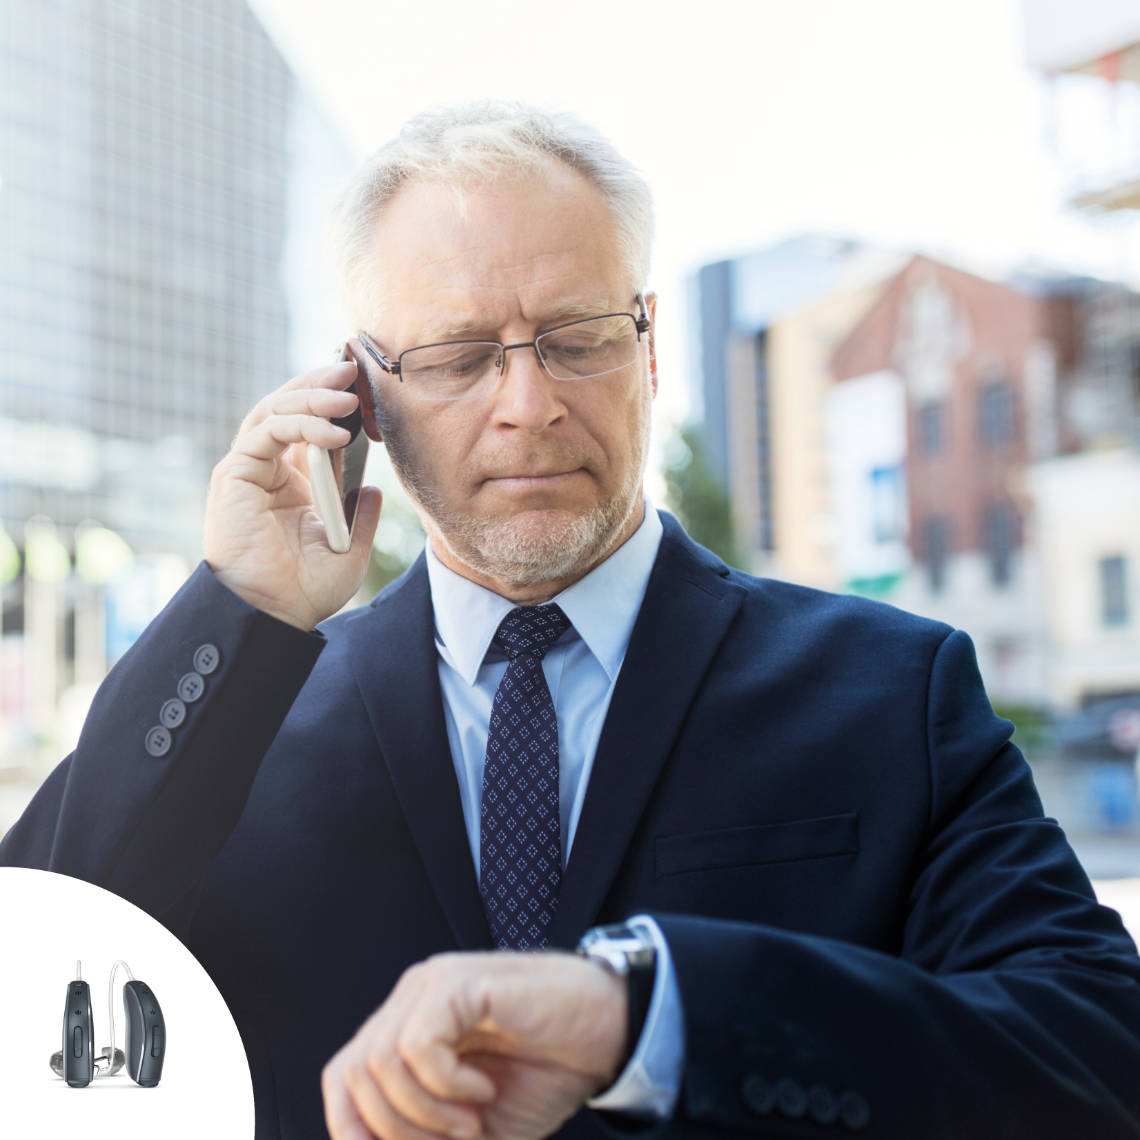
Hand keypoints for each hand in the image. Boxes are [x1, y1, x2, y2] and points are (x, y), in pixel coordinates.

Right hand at [203, 358, 381, 629]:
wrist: (273, 613)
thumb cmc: (304, 589)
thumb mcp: (348, 550)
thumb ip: (361, 517)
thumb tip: (375, 490)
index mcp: (292, 482)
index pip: (311, 426)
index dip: (334, 402)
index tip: (365, 385)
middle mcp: (268, 469)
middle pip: (289, 407)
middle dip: (321, 384)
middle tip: (353, 368)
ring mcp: (249, 469)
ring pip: (275, 410)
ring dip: (312, 397)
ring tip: (348, 396)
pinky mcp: (235, 473)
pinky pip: (268, 432)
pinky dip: (301, 424)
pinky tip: (334, 433)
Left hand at [322, 951, 628, 1139]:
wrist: (605, 1032)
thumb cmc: (544, 1073)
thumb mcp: (472, 1128)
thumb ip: (428, 1139)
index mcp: (407, 1027)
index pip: (342, 1077)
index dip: (352, 1128)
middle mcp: (411, 998)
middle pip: (353, 1074)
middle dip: (394, 1131)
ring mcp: (432, 983)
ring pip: (380, 1062)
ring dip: (425, 1114)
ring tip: (472, 1122)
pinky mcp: (459, 981)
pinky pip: (419, 1044)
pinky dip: (446, 1085)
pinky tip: (482, 1090)